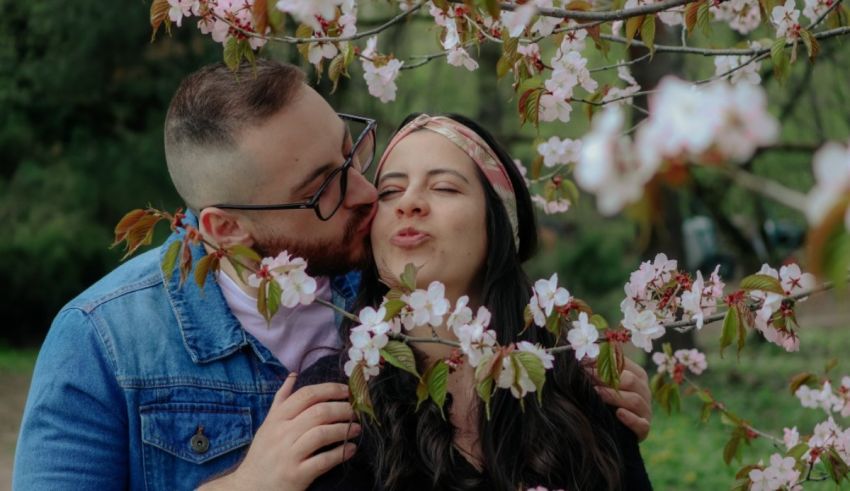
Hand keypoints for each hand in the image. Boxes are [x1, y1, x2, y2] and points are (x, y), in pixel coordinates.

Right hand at [199, 374, 359, 490]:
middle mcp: (282, 434)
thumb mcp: (267, 424)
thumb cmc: (263, 454)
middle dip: (342, 409)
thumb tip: (293, 375)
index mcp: (277, 418)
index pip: (306, 395)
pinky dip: (340, 454)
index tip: (346, 391)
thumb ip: (281, 400)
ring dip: (344, 429)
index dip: (330, 389)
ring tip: (356, 429)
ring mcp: (288, 455)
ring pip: (322, 434)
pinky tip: (350, 450)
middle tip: (355, 411)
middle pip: (318, 412)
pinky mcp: (296, 475)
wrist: (249, 487)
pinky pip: (323, 461)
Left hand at [584, 356, 651, 441]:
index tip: (585, 364)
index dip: (604, 363)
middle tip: (588, 377)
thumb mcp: (606, 382)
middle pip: (630, 380)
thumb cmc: (608, 398)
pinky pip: (641, 424)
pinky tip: (618, 414)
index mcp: (638, 375)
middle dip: (608, 378)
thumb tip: (584, 355)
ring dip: (615, 396)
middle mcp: (644, 391)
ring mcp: (646, 410)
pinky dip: (631, 419)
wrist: (615, 426)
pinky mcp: (644, 428)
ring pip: (635, 400)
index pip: (624, 365)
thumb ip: (600, 367)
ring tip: (597, 393)